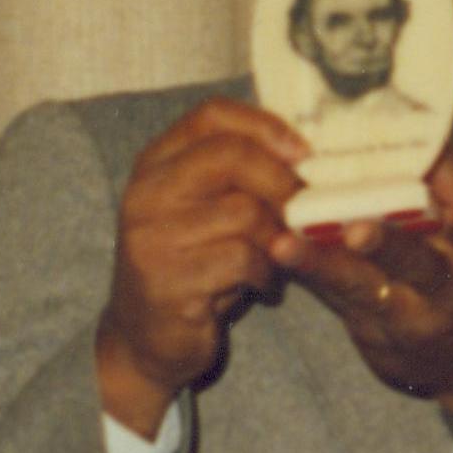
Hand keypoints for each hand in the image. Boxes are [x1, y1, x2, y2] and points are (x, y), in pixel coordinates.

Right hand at [95, 98, 312, 434]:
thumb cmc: (193, 264)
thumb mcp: (207, 208)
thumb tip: (308, 150)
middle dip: (282, 182)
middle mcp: (147, 192)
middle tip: (306, 211)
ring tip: (277, 257)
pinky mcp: (167, 281)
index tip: (303, 152)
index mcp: (156, 163)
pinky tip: (261, 284)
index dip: (265, 126)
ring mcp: (151, 237)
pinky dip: (265, 272)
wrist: (144, 337)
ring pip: (245, 211)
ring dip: (277, 237)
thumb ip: (239, 175)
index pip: (211, 115)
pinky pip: (242, 259)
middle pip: (232, 156)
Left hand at [263, 150, 452, 411]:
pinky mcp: (372, 330)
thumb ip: (450, 183)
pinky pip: (335, 297)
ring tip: (286, 245)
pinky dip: (308, 273)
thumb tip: (410, 122)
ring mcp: (408, 315)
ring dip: (324, 264)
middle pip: (419, 264)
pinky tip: (278, 253)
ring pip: (363, 286)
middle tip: (358, 230)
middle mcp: (449, 287)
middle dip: (390, 245)